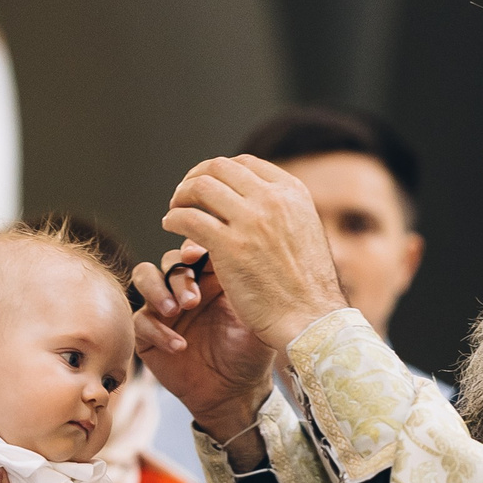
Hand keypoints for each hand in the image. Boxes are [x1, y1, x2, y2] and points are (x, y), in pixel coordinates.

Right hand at [129, 245, 273, 444]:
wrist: (235, 394)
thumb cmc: (250, 354)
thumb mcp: (256, 318)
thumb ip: (246, 287)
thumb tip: (236, 253)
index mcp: (213, 277)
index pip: (195, 249)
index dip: (191, 247)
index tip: (195, 255)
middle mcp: (186, 287)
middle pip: (169, 261)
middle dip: (178, 277)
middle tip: (192, 301)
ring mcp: (165, 309)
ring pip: (144, 277)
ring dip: (156, 290)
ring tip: (174, 312)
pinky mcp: (148, 334)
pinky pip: (140, 321)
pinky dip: (156, 331)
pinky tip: (178, 346)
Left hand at [159, 155, 347, 351]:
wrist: (312, 319)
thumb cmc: (307, 287)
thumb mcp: (305, 232)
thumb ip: (281, 212)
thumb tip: (253, 201)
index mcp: (293, 193)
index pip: (244, 163)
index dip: (218, 171)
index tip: (206, 186)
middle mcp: (273, 199)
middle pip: (218, 168)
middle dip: (195, 178)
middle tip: (183, 195)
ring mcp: (251, 221)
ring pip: (200, 187)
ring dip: (181, 195)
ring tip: (175, 210)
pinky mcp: (230, 247)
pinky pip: (188, 219)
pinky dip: (174, 218)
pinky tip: (171, 227)